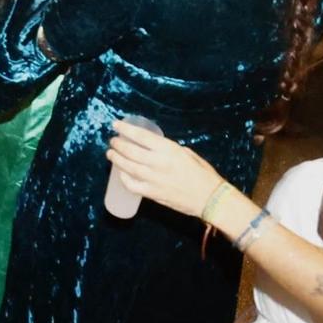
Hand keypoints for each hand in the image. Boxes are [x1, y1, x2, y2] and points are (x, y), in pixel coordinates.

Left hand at [106, 122, 228, 218]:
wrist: (211, 198)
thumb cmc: (202, 174)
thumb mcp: (187, 153)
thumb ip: (169, 150)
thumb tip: (154, 147)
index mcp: (169, 150)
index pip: (141, 136)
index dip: (126, 129)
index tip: (115, 125)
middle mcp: (159, 163)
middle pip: (131, 151)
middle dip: (118, 144)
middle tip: (112, 141)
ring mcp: (154, 180)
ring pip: (128, 167)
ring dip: (116, 159)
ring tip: (111, 154)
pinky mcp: (153, 194)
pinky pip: (133, 185)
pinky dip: (124, 179)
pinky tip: (120, 174)